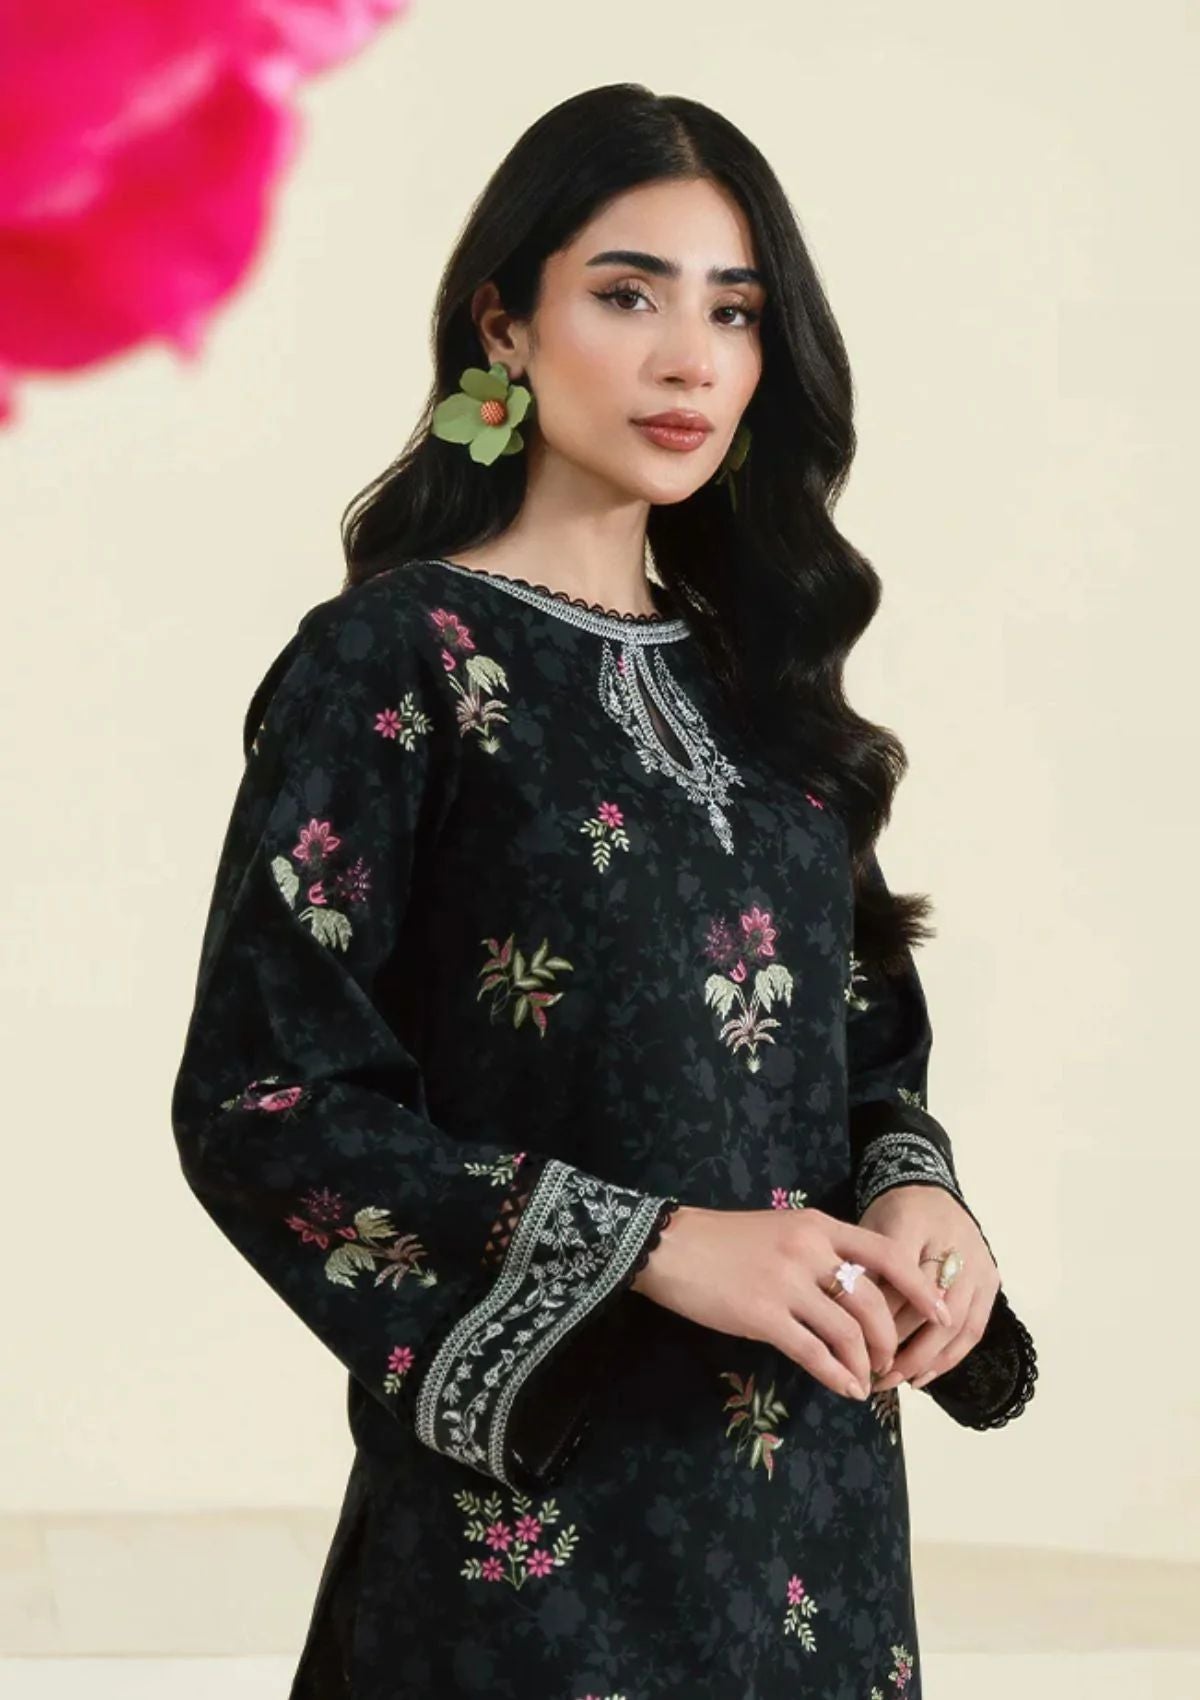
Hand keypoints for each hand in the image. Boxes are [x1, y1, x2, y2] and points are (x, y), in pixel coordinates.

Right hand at [631, 1203, 954, 1402]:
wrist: (670, 1247)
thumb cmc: (724, 1240)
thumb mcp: (781, 1230)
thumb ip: (819, 1252)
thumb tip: (856, 1291)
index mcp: (818, 1225)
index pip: (886, 1253)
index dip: (920, 1286)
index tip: (942, 1312)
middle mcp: (809, 1250)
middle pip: (872, 1301)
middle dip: (888, 1339)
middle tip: (889, 1362)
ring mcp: (786, 1282)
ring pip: (847, 1331)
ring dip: (865, 1362)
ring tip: (866, 1379)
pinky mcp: (763, 1315)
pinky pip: (813, 1352)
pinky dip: (837, 1375)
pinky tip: (845, 1390)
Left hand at [857, 1185, 1000, 1391]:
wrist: (928, 1191)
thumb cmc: (892, 1215)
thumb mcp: (869, 1232)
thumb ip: (864, 1271)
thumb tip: (850, 1326)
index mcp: (915, 1225)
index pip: (898, 1281)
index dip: (880, 1317)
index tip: (857, 1345)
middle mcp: (955, 1245)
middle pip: (930, 1307)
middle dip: (901, 1345)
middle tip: (873, 1372)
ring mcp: (978, 1265)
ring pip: (955, 1324)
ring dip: (924, 1359)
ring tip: (894, 1380)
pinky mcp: (991, 1281)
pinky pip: (974, 1329)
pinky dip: (949, 1357)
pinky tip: (923, 1377)